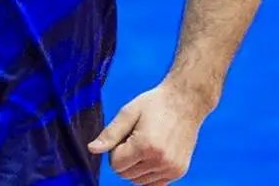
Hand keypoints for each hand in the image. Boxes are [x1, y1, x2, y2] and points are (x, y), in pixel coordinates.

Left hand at [88, 83, 210, 184]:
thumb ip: (110, 134)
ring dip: (136, 167)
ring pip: (138, 181)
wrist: (186, 101)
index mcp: (145, 146)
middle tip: (136, 138)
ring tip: (147, 144)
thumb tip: (92, 149)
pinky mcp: (178, 172)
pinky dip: (148, 173)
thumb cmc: (156, 103)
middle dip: (125, 159)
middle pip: (125, 175)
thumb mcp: (129, 112)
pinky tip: (154, 154)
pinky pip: (153, 183)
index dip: (116, 150)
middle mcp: (160, 160)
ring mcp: (171, 168)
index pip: (115, 165)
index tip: (127, 135)